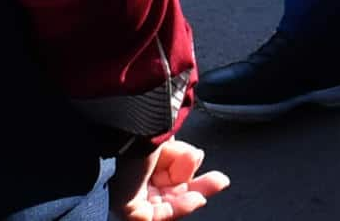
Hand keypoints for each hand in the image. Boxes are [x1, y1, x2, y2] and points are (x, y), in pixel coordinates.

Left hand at [112, 139, 228, 219]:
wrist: (119, 133)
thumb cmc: (135, 128)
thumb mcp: (165, 137)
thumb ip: (181, 152)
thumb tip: (197, 156)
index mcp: (134, 153)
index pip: (165, 165)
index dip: (185, 164)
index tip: (200, 157)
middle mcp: (130, 173)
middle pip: (170, 185)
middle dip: (198, 183)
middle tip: (220, 179)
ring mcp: (130, 193)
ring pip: (170, 200)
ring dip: (195, 194)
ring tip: (217, 183)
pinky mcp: (130, 211)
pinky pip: (162, 213)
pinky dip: (183, 207)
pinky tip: (198, 198)